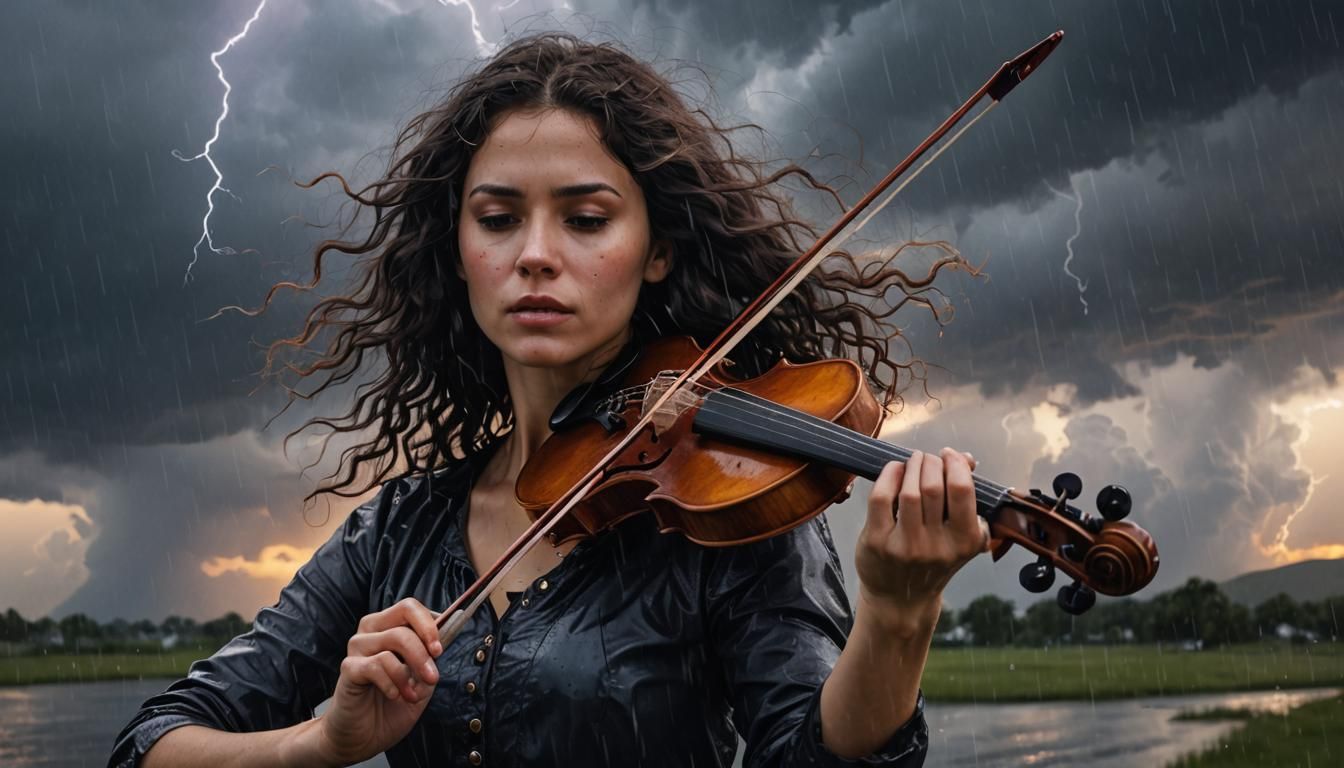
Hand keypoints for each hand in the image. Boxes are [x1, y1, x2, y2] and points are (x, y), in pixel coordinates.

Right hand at [314, 597, 442, 765]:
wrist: (362, 737)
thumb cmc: (391, 706)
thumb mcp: (421, 680)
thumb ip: (430, 657)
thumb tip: (446, 635)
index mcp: (389, 627)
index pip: (411, 607)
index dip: (430, 624)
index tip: (440, 650)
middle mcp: (371, 631)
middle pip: (405, 612)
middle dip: (426, 644)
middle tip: (432, 676)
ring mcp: (357, 647)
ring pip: (395, 639)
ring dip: (410, 672)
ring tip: (412, 696)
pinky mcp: (349, 668)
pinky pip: (377, 664)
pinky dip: (392, 682)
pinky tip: (394, 696)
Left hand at [855, 447, 989, 632]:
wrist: (901, 600)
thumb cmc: (932, 560)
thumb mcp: (958, 534)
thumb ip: (965, 496)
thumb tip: (966, 458)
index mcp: (965, 541)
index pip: (963, 490)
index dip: (955, 464)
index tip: (948, 455)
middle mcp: (937, 546)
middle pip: (934, 486)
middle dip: (930, 462)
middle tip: (926, 458)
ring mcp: (906, 546)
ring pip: (909, 491)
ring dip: (911, 466)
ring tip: (913, 461)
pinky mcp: (878, 543)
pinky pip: (882, 498)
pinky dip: (888, 476)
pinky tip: (893, 471)